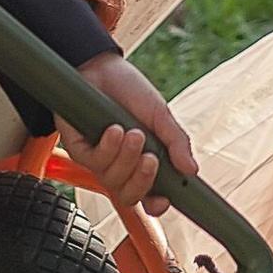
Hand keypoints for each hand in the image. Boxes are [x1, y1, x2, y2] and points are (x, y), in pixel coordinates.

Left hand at [68, 52, 196, 212]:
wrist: (102, 68)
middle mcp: (122, 166)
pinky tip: (113, 129)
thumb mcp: (160, 115)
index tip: (165, 199)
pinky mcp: (81, 150)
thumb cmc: (130, 91)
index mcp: (144, 161)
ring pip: (112, 181)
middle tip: (151, 159)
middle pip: (130, 197)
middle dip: (142, 181)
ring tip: (132, 132)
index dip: (157, 205)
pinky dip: (108, 147)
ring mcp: (101, 160)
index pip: (150, 196)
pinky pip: (94, 162)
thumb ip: (176, 142)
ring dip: (125, 158)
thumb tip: (191, 169)